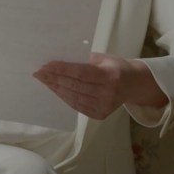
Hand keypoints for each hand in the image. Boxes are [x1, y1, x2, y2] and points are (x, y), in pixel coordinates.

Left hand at [33, 52, 166, 119]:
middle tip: (38, 73)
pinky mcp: (100, 115)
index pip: (80, 73)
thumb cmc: (117, 67)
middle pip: (75, 86)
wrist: (134, 85)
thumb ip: (84, 60)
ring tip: (43, 80)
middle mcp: (108, 93)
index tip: (45, 65)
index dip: (61, 70)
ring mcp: (104, 106)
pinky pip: (77, 106)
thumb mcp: (105, 58)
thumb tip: (59, 61)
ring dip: (56, 88)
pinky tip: (55, 89)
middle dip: (54, 79)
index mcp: (110, 75)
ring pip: (74, 97)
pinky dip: (64, 97)